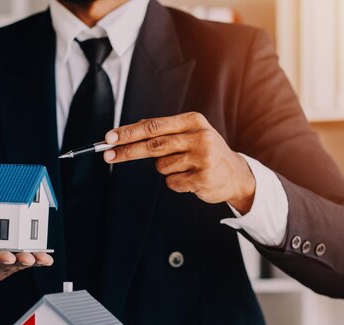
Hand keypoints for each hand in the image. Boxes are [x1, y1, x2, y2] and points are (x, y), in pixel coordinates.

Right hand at [0, 242, 53, 300]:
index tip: (8, 256)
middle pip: (3, 266)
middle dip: (17, 261)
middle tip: (29, 258)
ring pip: (15, 266)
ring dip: (30, 262)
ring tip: (43, 259)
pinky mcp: (5, 270)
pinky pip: (20, 266)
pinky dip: (34, 262)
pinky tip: (46, 260)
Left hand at [102, 112, 255, 213]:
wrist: (235, 174)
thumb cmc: (205, 151)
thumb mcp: (188, 134)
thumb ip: (161, 131)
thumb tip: (128, 130)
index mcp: (193, 121)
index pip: (153, 126)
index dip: (129, 132)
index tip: (109, 138)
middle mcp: (199, 137)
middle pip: (153, 145)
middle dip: (127, 151)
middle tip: (107, 155)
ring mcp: (202, 158)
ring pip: (161, 167)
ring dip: (166, 170)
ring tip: (184, 167)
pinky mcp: (202, 178)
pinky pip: (171, 182)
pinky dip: (175, 182)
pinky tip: (190, 179)